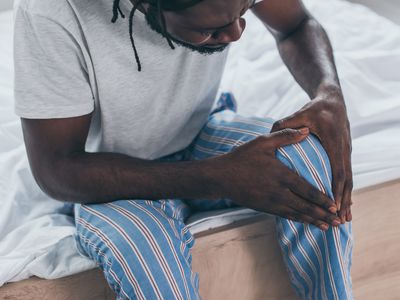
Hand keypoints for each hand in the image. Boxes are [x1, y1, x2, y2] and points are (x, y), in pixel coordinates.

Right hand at [216, 128, 341, 230]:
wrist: (221, 176)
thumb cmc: (242, 158)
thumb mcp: (263, 142)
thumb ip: (286, 136)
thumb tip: (307, 131)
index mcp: (281, 176)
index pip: (308, 191)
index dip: (323, 200)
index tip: (335, 205)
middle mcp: (278, 193)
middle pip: (306, 207)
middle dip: (323, 215)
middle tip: (338, 222)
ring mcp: (271, 203)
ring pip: (297, 214)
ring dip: (313, 221)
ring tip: (328, 227)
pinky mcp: (264, 208)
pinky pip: (285, 216)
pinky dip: (299, 220)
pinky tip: (306, 222)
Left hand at [271, 89, 352, 223]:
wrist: (333, 100)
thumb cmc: (314, 109)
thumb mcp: (299, 114)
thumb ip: (285, 125)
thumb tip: (270, 135)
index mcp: (334, 142)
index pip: (337, 170)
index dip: (335, 189)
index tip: (332, 205)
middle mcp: (344, 149)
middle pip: (346, 180)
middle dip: (343, 201)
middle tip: (341, 221)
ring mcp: (346, 152)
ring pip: (349, 179)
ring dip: (347, 199)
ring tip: (346, 219)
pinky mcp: (344, 153)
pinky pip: (346, 175)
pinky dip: (345, 190)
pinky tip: (343, 203)